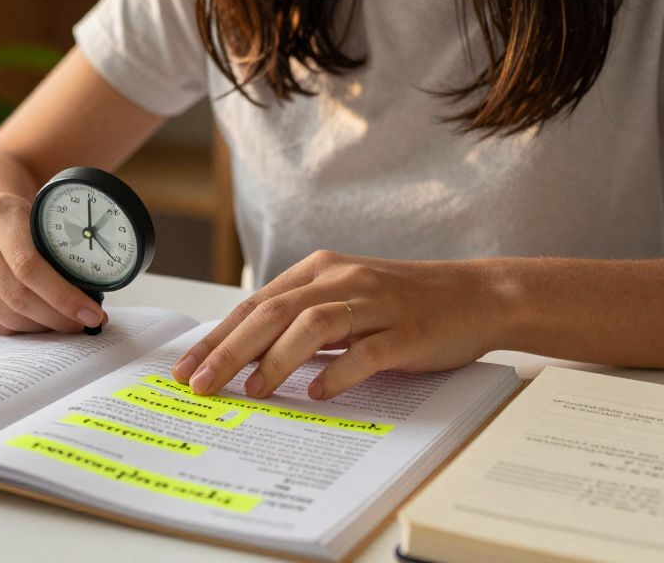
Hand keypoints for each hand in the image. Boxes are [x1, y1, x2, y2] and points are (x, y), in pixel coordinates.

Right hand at [0, 192, 105, 334]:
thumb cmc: (23, 221)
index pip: (29, 264)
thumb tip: (94, 300)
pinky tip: (40, 323)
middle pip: (17, 294)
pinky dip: (21, 329)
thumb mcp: (41, 217)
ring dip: (41, 326)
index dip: (63, 296)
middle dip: (57, 316)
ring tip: (65, 323)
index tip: (92, 312)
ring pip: (5, 314)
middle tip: (84, 323)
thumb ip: (61, 248)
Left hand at [170, 250, 511, 399]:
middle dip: (231, 350)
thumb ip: (300, 320)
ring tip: (252, 390)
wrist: (477, 295)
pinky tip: (317, 394)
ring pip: (313, 326)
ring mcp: (376, 304)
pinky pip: (366, 352)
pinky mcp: (407, 331)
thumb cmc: (404, 303)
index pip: (256, 304)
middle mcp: (342, 280)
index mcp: (320, 270)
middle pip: (273, 313)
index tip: (186, 367)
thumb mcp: (344, 300)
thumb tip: (246, 354)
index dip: (218, 336)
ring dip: (277, 360)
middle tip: (202, 384)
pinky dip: (338, 373)